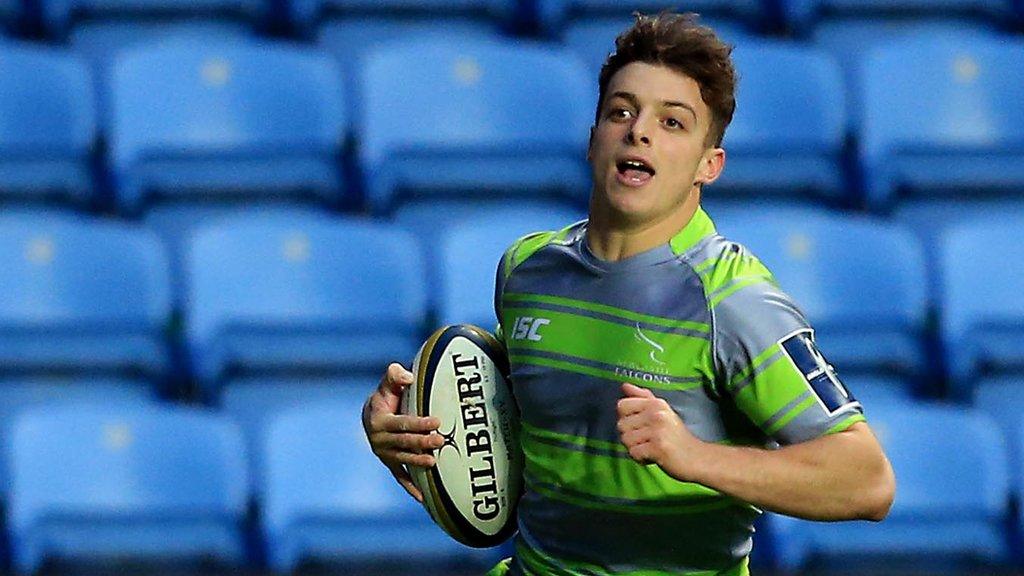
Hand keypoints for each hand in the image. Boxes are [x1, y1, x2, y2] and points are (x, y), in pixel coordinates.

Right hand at [363, 362, 444, 501]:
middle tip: (440, 440)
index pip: (402, 423)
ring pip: (404, 460)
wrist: (371, 415)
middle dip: (423, 442)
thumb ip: (395, 375)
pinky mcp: (390, 464)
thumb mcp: (387, 382)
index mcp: (379, 421)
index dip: (419, 422)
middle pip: (405, 442)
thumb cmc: (386, 395)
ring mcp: (384, 454)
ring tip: (434, 463)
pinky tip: (423, 498)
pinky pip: (400, 477)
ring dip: (419, 462)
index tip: (436, 421)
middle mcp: (379, 440)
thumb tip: (407, 376)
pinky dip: (410, 487)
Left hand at [616, 382, 705, 482]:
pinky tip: (652, 456)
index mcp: (656, 403)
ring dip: (635, 448)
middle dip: (630, 436)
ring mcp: (658, 430)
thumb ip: (643, 397)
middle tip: (647, 440)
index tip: (640, 426)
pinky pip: (634, 453)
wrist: (697, 457)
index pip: (622, 405)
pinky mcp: (658, 447)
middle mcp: (657, 414)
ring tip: (651, 448)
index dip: (626, 418)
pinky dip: (640, 459)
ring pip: (626, 440)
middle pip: (621, 425)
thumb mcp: (662, 411)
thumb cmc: (676, 436)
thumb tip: (625, 385)